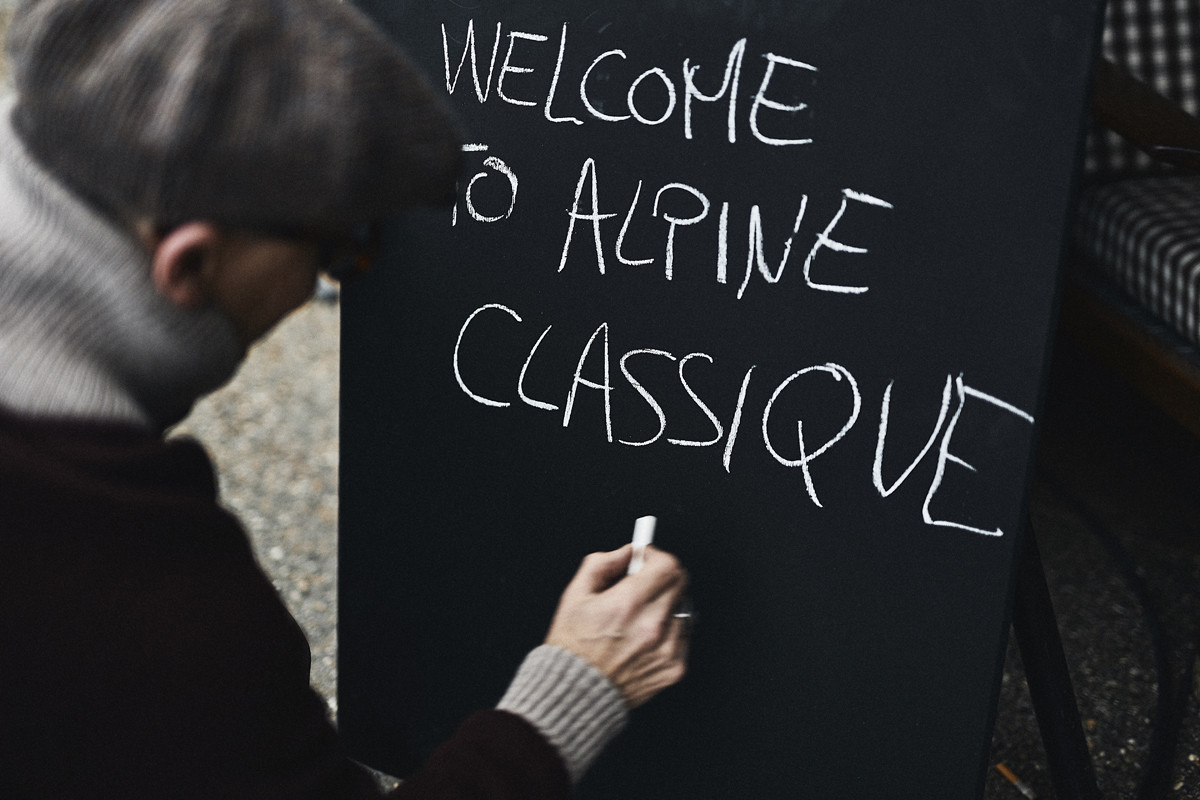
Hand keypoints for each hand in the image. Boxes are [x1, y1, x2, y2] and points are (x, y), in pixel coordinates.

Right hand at [544, 545, 688, 707]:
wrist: (576, 694)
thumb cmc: (572, 647)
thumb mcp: (575, 595)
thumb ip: (602, 563)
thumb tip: (627, 553)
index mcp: (628, 604)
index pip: (667, 565)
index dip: (656, 556)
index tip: (645, 559)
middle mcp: (652, 626)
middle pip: (680, 583)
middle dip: (662, 577)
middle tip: (642, 584)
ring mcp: (667, 649)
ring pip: (682, 608)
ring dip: (665, 605)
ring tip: (637, 618)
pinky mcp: (674, 667)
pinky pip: (682, 635)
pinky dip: (668, 631)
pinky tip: (643, 639)